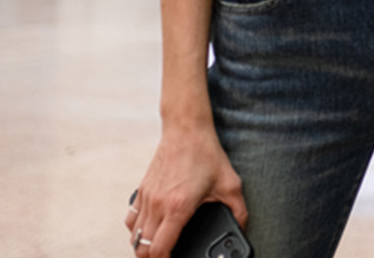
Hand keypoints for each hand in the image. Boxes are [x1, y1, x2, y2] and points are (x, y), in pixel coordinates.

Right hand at [125, 124, 245, 256]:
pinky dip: (136, 230)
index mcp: (177, 207)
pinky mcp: (141, 190)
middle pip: (142, 247)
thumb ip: (239, 211)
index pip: (159, 249)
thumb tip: (242, 228)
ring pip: (134, 235)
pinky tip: (149, 231)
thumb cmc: (206, 155)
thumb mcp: (231, 185)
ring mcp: (146, 197)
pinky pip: (131, 219)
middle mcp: (157, 205)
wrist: (186, 129)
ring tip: (156, 250)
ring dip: (142, 246)